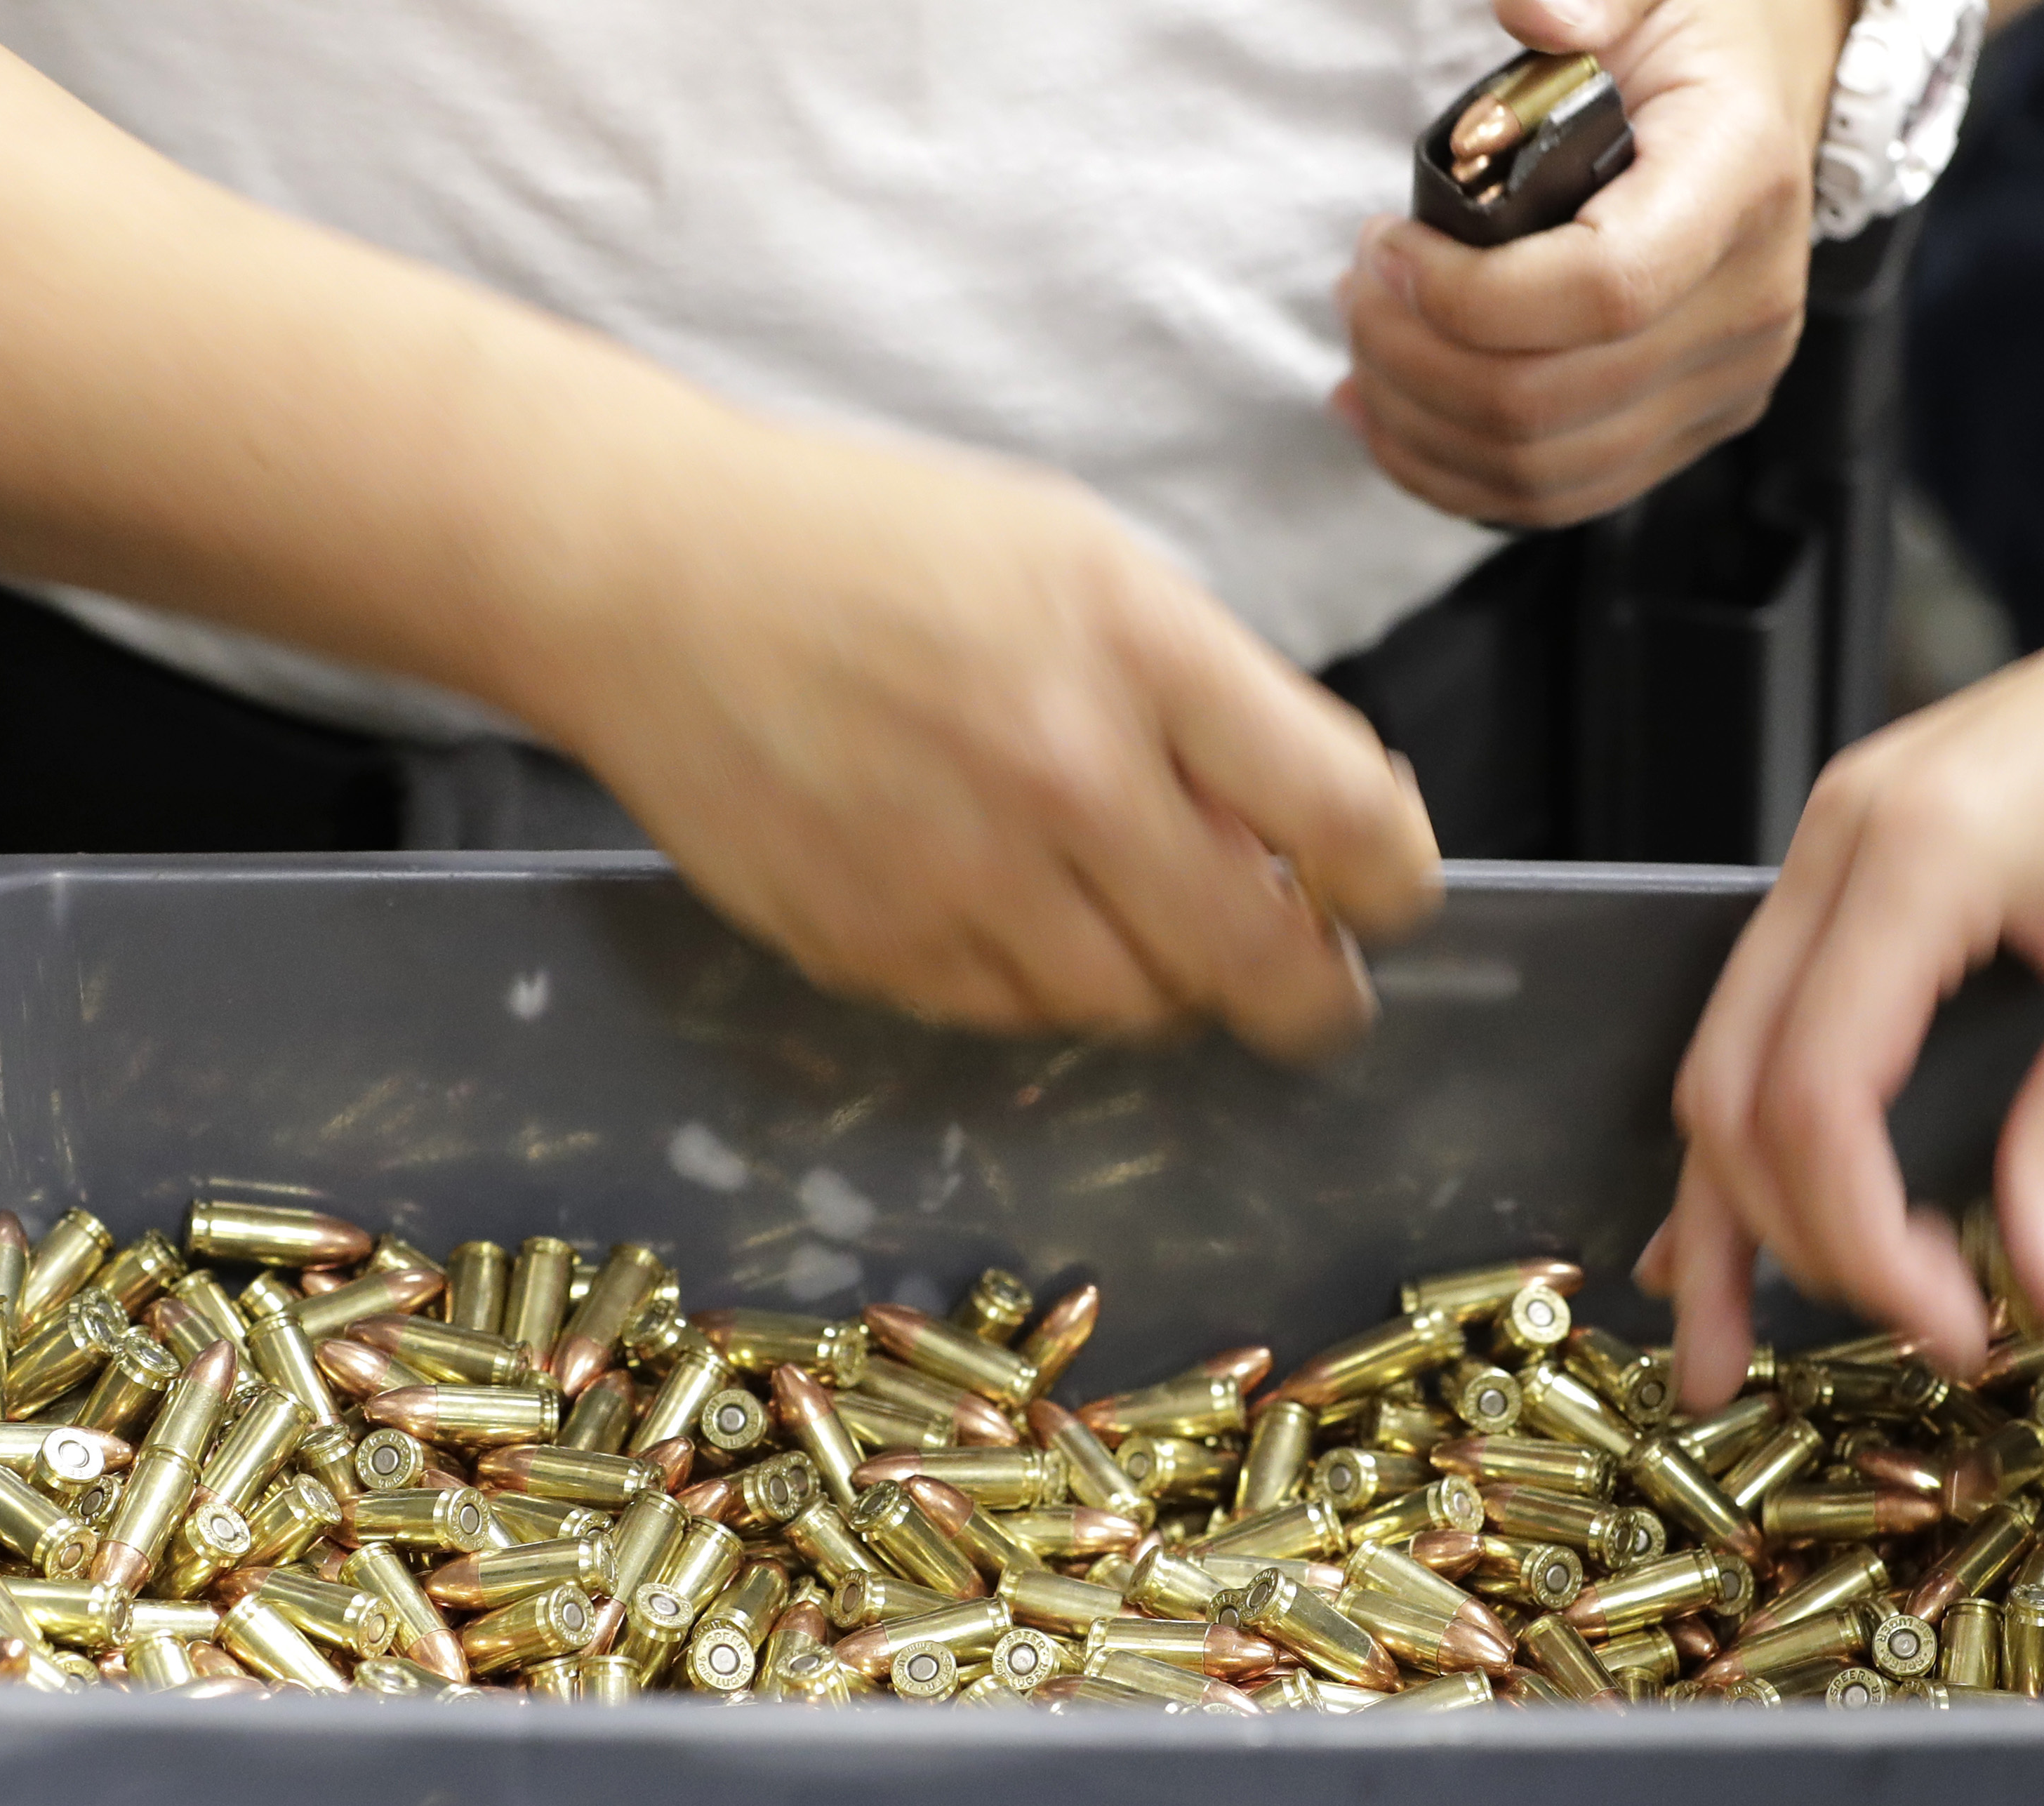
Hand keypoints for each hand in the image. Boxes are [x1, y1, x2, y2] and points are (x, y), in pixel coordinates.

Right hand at [535, 415, 1443, 1059]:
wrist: (646, 579)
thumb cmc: (874, 548)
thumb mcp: (1081, 559)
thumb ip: (1208, 692)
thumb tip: (1313, 828)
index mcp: (1139, 649)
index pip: (1346, 820)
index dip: (1397, 884)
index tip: (1391, 898)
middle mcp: (1064, 776)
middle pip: (1263, 962)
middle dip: (1314, 991)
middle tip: (1317, 985)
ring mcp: (965, 879)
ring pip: (1143, 1009)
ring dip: (1173, 984)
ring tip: (1150, 926)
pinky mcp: (878, 951)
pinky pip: (1019, 1020)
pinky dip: (1049, 985)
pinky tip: (1022, 912)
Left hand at [1332, 0, 1847, 527]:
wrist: (1775, 95)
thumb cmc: (1700, 37)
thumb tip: (1530, 12)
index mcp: (1739, 186)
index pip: (1602, 289)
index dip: (1466, 294)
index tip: (1385, 243)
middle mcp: (1749, 305)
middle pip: (1549, 399)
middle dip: (1413, 358)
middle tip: (1355, 291)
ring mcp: (1725, 384)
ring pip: (1540, 468)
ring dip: (1418, 423)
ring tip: (1361, 347)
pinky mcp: (1690, 427)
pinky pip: (1555, 494)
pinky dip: (1452, 471)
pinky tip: (1387, 417)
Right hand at [1639, 507, 2043, 1401]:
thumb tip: (2040, 1294)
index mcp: (1918, 860)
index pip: (1818, 1098)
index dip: (1861, 1242)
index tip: (1948, 1329)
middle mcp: (1845, 837)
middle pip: (1734, 1081)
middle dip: (1755, 1238)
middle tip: (1767, 1371)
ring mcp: (1848, 830)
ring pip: (1735, 1043)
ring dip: (1732, 1187)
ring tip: (1716, 1318)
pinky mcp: (1882, 838)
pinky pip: (1783, 997)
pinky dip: (1769, 1108)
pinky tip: (1756, 1194)